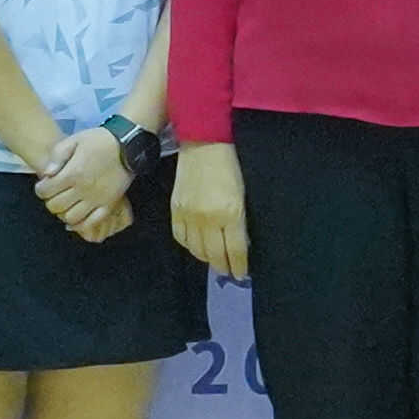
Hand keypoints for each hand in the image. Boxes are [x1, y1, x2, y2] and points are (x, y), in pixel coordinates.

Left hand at [34, 123, 132, 241]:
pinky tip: (76, 219)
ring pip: (71, 218)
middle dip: (50, 202)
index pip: (46, 191)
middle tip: (53, 196)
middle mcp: (83, 189)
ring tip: (65, 205)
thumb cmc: (99, 140)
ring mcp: (97, 199)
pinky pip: (92, 223)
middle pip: (56, 206)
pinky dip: (81, 225)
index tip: (43, 186)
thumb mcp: (74, 140)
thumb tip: (46, 173)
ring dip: (64, 213)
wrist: (128, 144)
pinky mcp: (109, 205)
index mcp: (73, 173)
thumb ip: (57, 155)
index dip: (40, 189)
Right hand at [171, 140, 250, 280]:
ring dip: (206, 258)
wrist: (204, 143)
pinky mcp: (175, 209)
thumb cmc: (231, 167)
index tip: (241, 274)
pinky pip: (180, 237)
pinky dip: (189, 246)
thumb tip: (240, 244)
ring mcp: (189, 215)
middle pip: (214, 255)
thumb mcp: (243, 195)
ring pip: (196, 250)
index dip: (239, 266)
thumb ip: (240, 221)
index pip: (235, 251)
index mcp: (230, 214)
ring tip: (213, 259)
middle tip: (228, 272)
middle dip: (223, 266)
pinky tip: (196, 245)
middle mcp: (208, 219)